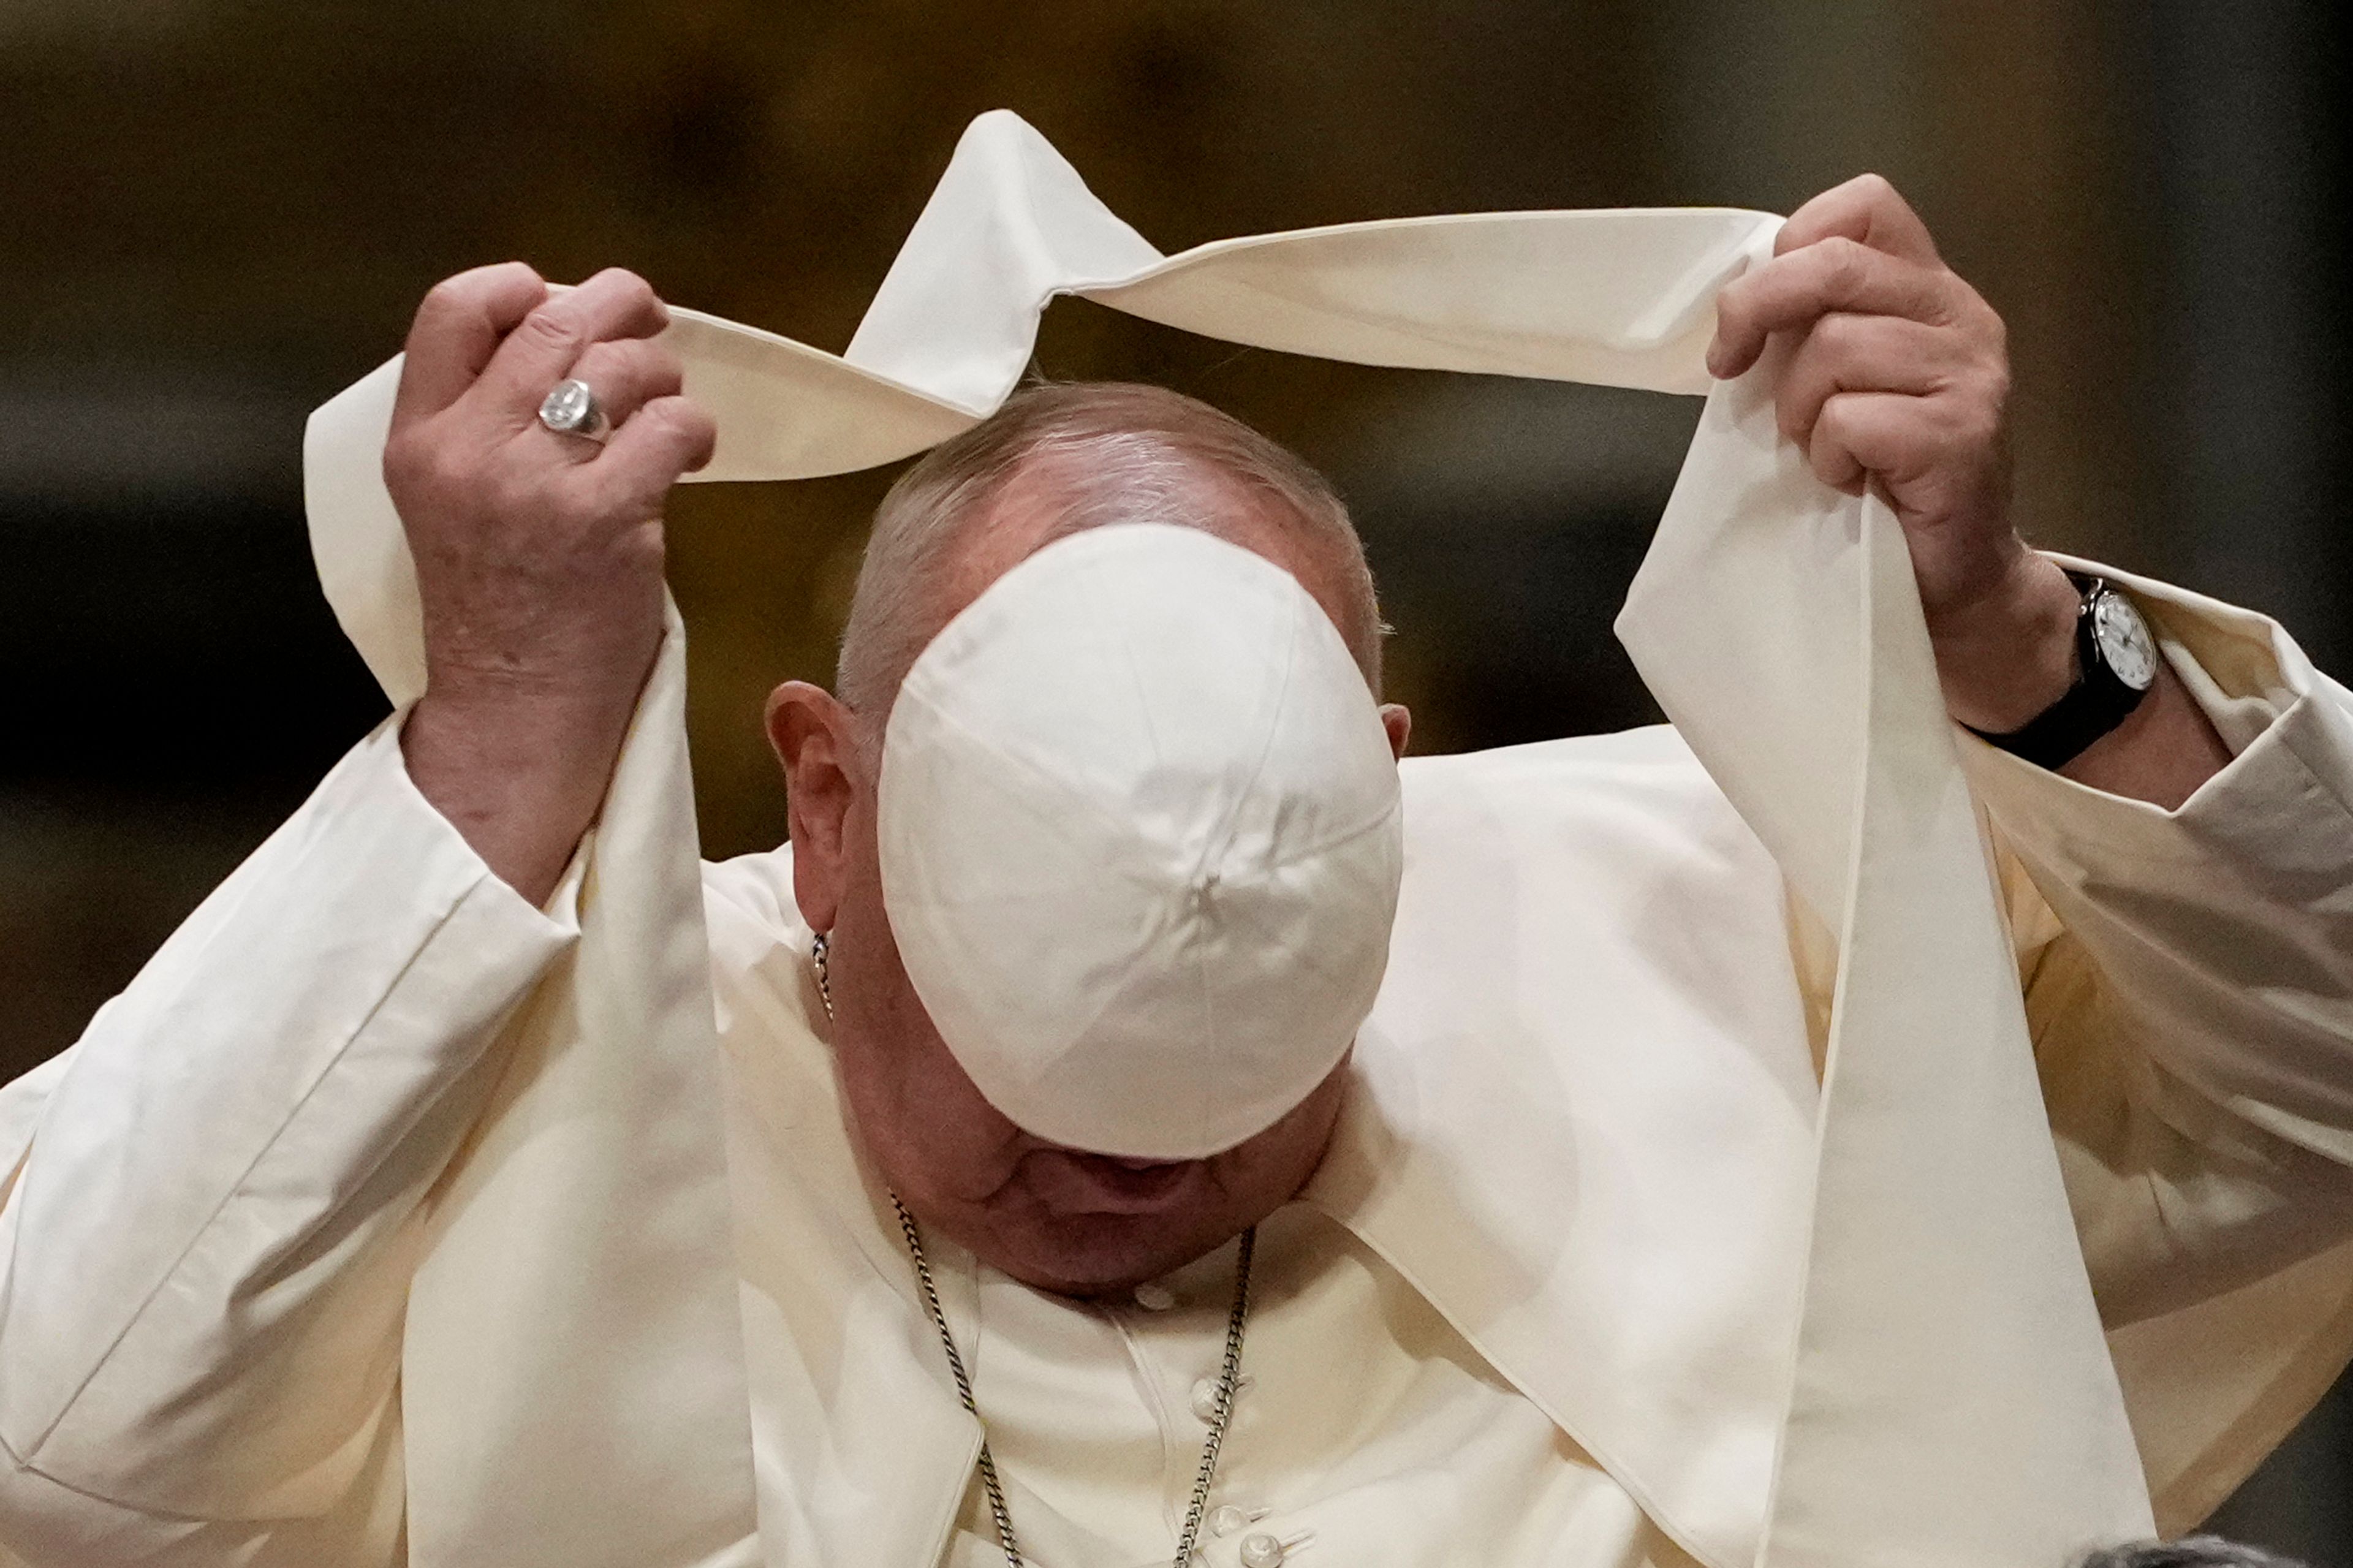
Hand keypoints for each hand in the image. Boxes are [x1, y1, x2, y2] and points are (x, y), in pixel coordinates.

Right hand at [384, 263, 716, 899]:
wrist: (514, 712)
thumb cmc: (504, 609)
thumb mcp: (457, 502)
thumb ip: (489, 422)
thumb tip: (575, 338)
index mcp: (416, 439)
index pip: (452, 308)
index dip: (518, 284)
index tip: (560, 299)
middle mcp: (465, 450)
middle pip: (553, 321)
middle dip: (621, 309)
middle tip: (650, 326)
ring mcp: (531, 484)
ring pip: (621, 366)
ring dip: (663, 379)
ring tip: (667, 416)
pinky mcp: (602, 519)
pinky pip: (671, 428)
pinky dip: (695, 432)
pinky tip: (692, 458)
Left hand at [1708, 177, 2227, 805]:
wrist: (1953, 580)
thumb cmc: (1885, 484)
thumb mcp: (1842, 387)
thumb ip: (1812, 331)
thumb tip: (1737, 307)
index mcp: (1928, 292)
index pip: (1865, 207)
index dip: (1792, 243)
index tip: (1753, 314)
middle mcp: (1961, 316)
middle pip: (1832, 264)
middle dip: (1760, 311)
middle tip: (1734, 369)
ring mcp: (1971, 374)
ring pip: (1833, 347)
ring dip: (1801, 411)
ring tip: (1827, 451)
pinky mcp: (1962, 435)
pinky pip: (1853, 419)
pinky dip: (1831, 457)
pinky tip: (1854, 483)